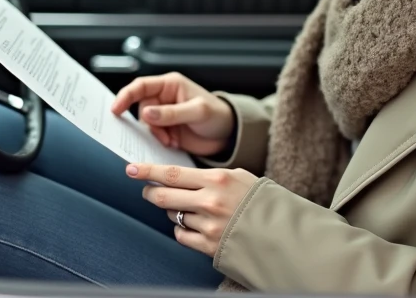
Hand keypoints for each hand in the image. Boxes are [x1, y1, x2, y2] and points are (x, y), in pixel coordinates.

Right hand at [110, 72, 235, 156]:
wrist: (228, 134)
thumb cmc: (217, 115)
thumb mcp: (197, 112)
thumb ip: (172, 113)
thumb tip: (146, 113)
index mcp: (170, 85)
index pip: (141, 86)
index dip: (125, 96)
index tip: (115, 109)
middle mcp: (164, 98)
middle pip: (140, 107)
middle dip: (148, 123)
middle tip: (162, 135)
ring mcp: (164, 114)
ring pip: (145, 124)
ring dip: (155, 134)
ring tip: (171, 140)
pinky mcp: (166, 129)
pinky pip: (152, 135)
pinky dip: (159, 141)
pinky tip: (172, 143)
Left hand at [127, 162, 258, 256]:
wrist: (283, 233)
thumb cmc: (261, 201)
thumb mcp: (239, 177)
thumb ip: (209, 177)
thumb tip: (178, 177)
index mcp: (217, 179)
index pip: (172, 173)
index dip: (148, 171)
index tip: (131, 168)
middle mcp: (209, 202)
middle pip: (163, 196)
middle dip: (150, 192)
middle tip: (147, 190)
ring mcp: (208, 225)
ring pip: (173, 215)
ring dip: (174, 211)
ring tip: (190, 208)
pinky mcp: (209, 246)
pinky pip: (182, 235)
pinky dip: (183, 229)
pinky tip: (194, 224)